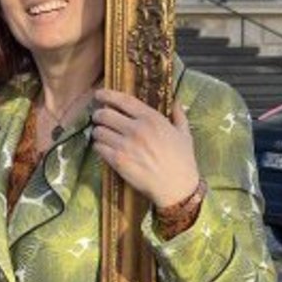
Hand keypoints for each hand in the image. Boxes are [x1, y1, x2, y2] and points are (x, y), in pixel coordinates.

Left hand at [90, 89, 200, 210]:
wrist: (178, 188)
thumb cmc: (183, 161)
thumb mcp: (184, 134)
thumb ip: (178, 116)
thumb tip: (177, 102)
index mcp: (152, 119)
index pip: (124, 100)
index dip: (108, 95)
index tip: (99, 94)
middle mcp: (137, 129)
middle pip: (105, 114)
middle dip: (98, 115)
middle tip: (98, 118)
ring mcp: (126, 145)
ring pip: (98, 130)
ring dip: (97, 131)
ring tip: (101, 134)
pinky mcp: (118, 160)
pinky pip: (98, 147)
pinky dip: (98, 146)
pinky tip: (103, 147)